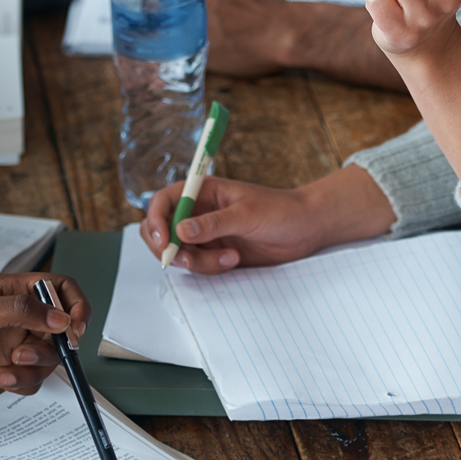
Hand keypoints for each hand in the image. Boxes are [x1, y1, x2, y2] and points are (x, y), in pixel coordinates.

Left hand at [0, 274, 90, 414]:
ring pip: (46, 356)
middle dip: (56, 343)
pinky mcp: (1, 368)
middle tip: (40, 353)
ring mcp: (7, 343)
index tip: (75, 327)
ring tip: (8, 368)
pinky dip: (21, 383)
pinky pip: (30, 378)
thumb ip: (19, 312)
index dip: (74, 304)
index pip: (56, 287)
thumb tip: (60, 317)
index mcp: (6, 290)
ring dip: (35, 366)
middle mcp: (11, 315)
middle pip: (58, 325)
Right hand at [142, 176, 323, 272]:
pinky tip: (233, 260)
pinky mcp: (213, 252)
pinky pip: (197, 266)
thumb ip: (214, 224)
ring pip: (179, 253)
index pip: (163, 202)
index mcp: (201, 191)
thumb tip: (181, 231)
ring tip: (229, 258)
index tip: (163, 240)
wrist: (305, 229)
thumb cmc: (280, 211)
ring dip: (197, 262)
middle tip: (188, 261)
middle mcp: (197, 212)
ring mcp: (204, 234)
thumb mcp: (247, 214)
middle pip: (160, 230)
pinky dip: (210, 268)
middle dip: (168, 248)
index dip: (155, 220)